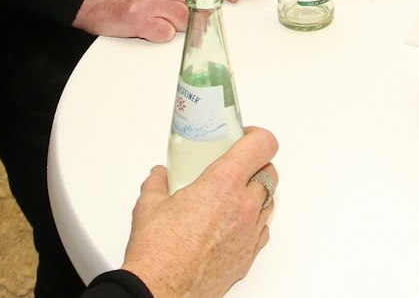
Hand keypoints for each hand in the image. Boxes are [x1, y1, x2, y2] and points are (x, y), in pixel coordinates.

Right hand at [74, 0, 204, 41]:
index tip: (216, 4)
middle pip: (199, 5)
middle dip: (195, 16)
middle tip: (185, 19)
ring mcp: (153, 1)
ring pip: (185, 21)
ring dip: (175, 26)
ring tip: (160, 20)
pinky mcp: (141, 21)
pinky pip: (166, 35)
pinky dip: (160, 35)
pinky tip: (149, 28)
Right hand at [121, 127, 277, 297]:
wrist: (162, 290)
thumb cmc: (159, 252)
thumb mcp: (149, 206)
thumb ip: (157, 184)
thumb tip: (159, 176)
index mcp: (223, 184)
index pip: (262, 145)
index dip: (257, 136)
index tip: (246, 136)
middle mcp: (243, 206)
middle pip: (269, 172)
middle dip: (256, 165)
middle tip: (237, 166)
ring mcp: (249, 233)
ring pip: (269, 201)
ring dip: (256, 193)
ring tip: (233, 196)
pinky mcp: (248, 256)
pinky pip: (262, 230)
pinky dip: (253, 222)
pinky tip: (234, 223)